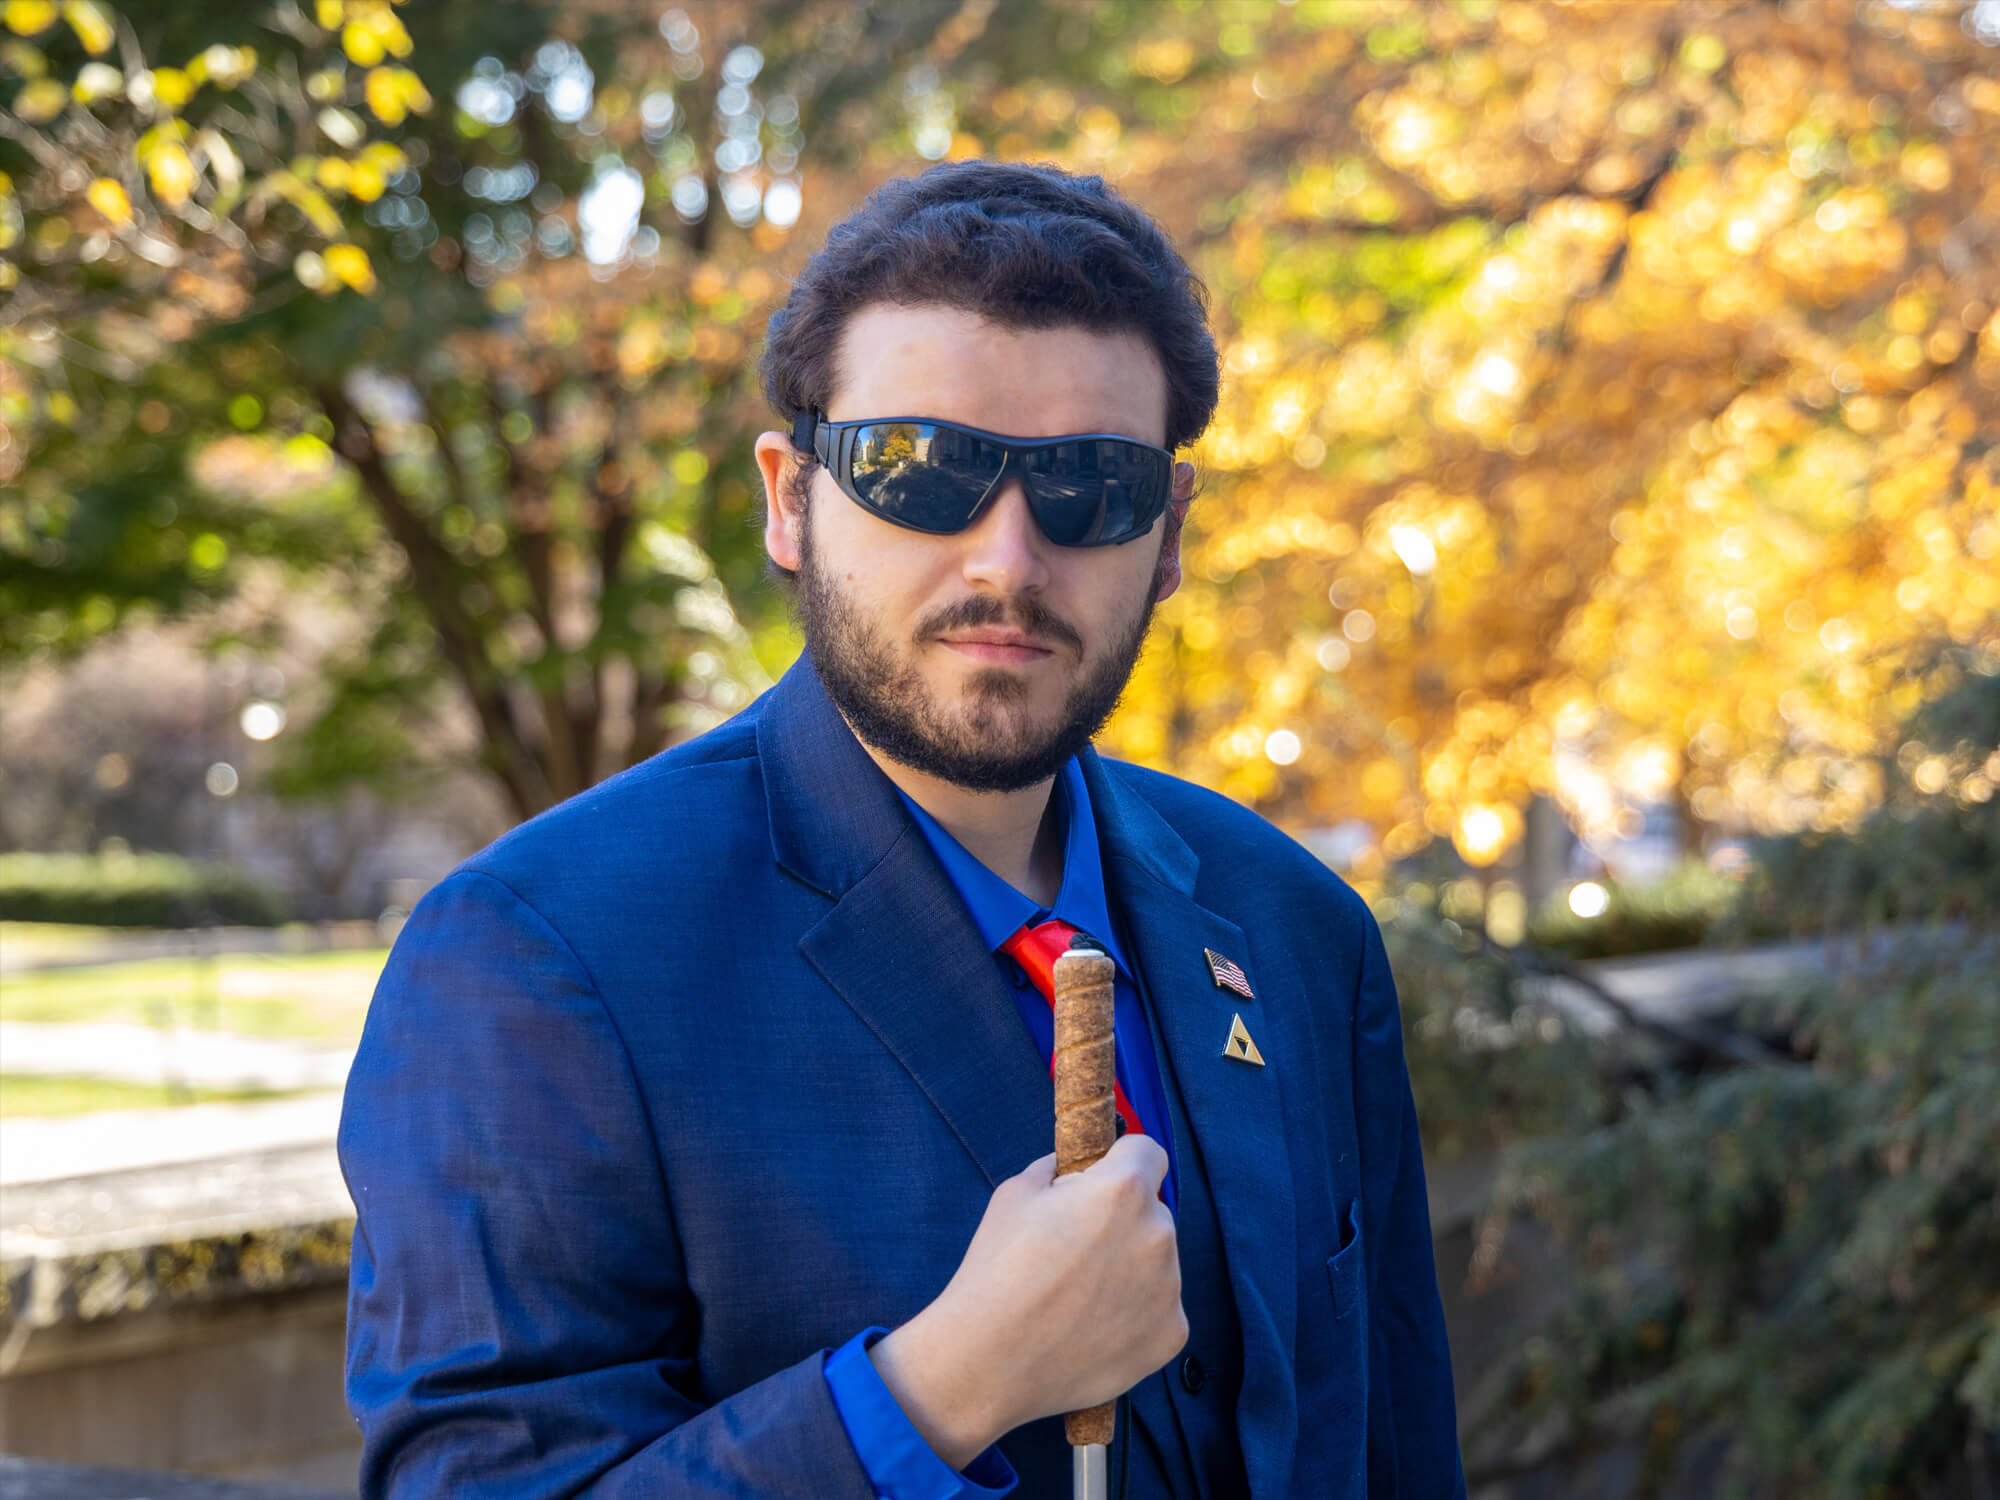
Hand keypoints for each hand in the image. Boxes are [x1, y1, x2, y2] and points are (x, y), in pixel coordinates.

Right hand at [867, 1135, 1184, 1467]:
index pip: (1148, 1152)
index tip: (1102, 1180)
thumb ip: (1058, 1170)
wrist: (988, 1361)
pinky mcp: (1171, 1335)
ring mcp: (1170, 1289)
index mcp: (1123, 1190)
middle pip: (1151, 1211)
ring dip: (1130, 1268)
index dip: (1122, 1161)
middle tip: (1076, 1250)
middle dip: (1122, 1220)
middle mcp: (1158, 1234)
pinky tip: (1092, 1328)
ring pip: (1157, 1262)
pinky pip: (1160, 1310)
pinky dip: (1134, 1314)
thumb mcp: (1016, 1193)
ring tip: (1078, 1297)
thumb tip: (1076, 1170)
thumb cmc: (996, 1269)